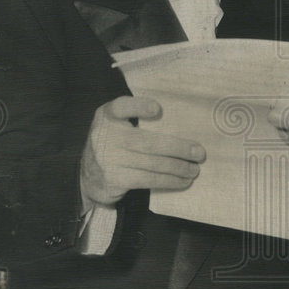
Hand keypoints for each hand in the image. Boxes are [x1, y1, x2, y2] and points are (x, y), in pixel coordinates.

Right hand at [79, 96, 205, 207]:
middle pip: (148, 142)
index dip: (138, 107)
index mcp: (108, 117)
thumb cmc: (114, 146)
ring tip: (194, 169)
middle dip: (178, 148)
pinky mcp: (114, 180)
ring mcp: (108, 160)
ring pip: (152, 163)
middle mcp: (105, 136)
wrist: (88, 177)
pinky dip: (169, 181)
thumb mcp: (117, 127)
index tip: (157, 109)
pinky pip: (148, 180)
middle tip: (199, 153)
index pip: (121, 107)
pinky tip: (183, 181)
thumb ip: (136, 119)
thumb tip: (182, 124)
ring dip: (178, 167)